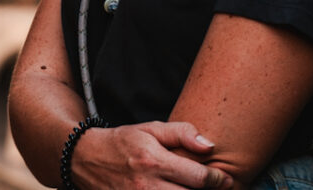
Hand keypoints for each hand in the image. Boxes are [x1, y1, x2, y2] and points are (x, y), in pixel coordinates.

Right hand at [71, 121, 237, 189]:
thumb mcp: (152, 129)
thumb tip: (210, 146)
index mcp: (155, 162)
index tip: (227, 180)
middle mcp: (147, 186)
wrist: (86, 159)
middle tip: (218, 189)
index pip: (199, 178)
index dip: (220, 181)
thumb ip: (182, 133)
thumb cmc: (124, 142)